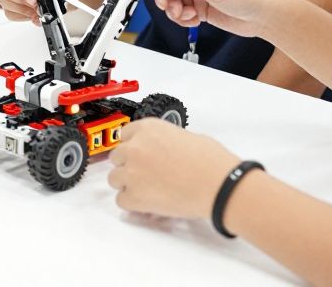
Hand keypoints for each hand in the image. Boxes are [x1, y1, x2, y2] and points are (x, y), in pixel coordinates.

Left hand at [108, 118, 238, 218]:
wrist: (217, 185)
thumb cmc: (210, 161)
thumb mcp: (186, 136)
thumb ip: (165, 140)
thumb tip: (162, 150)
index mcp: (148, 128)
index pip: (125, 135)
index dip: (133, 146)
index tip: (138, 153)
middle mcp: (135, 147)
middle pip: (117, 156)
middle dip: (129, 164)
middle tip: (145, 173)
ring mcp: (132, 172)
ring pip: (114, 179)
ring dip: (127, 184)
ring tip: (147, 189)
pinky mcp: (135, 196)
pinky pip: (121, 201)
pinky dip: (132, 203)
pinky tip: (146, 202)